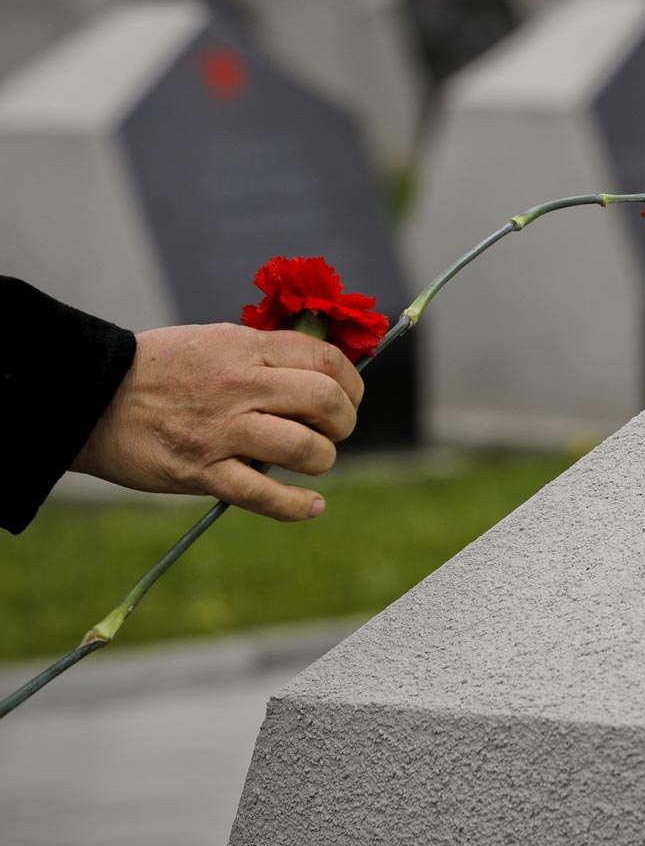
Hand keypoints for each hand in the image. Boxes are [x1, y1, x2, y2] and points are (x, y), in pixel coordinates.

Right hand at [71, 324, 364, 520]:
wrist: (91, 395)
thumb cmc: (160, 366)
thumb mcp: (217, 339)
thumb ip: (266, 353)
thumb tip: (323, 372)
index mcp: (246, 348)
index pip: (326, 360)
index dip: (352, 382)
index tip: (351, 396)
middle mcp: (239, 386)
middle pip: (324, 402)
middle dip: (345, 420)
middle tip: (337, 429)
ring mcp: (221, 431)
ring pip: (303, 449)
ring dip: (323, 459)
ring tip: (315, 459)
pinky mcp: (201, 472)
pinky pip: (263, 495)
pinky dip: (297, 506)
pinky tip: (312, 506)